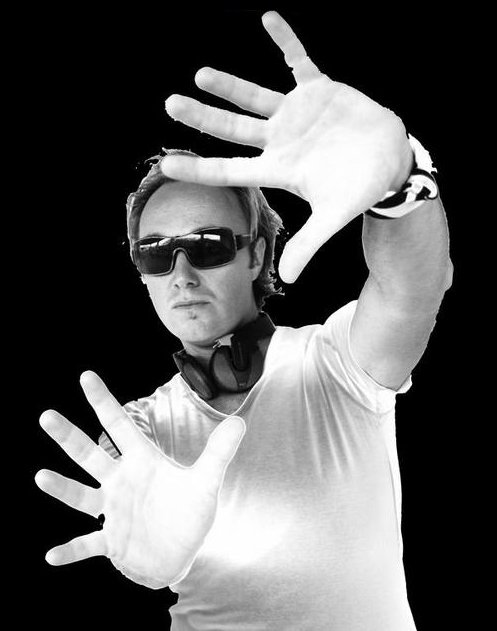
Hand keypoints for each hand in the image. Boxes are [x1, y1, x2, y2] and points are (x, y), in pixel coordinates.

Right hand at [35, 371, 245, 588]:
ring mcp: (113, 512)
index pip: (120, 425)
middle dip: (69, 437)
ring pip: (81, 496)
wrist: (182, 552)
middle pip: (90, 455)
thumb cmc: (189, 512)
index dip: (104, 401)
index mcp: (141, 461)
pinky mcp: (112, 543)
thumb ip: (218, 453)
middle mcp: (121, 482)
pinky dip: (71, 550)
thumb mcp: (207, 482)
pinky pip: (87, 545)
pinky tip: (52, 555)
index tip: (86, 375)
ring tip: (41, 477)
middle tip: (46, 416)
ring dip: (62, 488)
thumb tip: (239, 422)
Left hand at [160, 11, 412, 282]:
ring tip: (201, 75)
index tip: (164, 162)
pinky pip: (299, 60)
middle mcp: (281, 140)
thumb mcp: (334, 216)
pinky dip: (285, 41)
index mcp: (279, 168)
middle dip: (202, 117)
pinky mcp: (319, 91)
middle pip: (232, 128)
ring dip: (229, 85)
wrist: (391, 163)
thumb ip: (309, 244)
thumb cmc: (361, 190)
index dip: (197, 166)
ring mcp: (297, 115)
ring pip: (255, 97)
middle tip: (170, 104)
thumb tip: (287, 279)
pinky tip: (268, 18)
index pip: (228, 169)